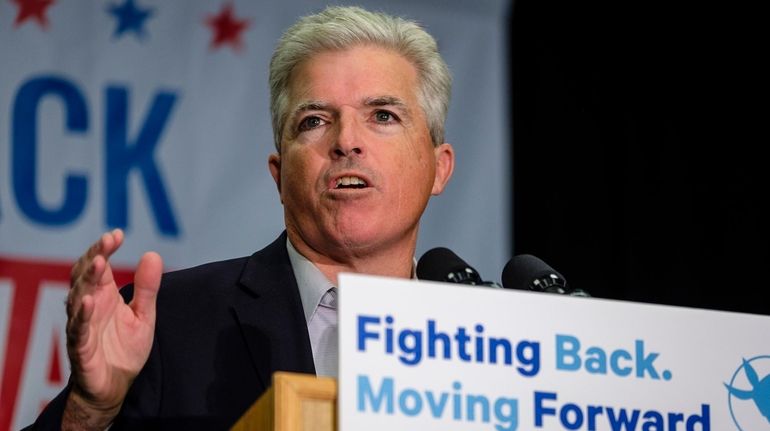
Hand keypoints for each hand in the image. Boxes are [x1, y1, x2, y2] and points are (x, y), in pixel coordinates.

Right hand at [63, 229, 161, 428]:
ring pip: (78, 297)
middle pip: (86, 275)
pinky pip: (78, 329)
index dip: (104, 248)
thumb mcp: (143, 315)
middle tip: (107, 241)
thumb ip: (147, 288)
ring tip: (98, 262)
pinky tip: (88, 301)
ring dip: (87, 280)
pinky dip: (81, 315)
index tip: (116, 234)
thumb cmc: (124, 349)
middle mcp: (90, 306)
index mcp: (104, 296)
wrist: (115, 385)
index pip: (100, 266)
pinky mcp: (80, 347)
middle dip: (95, 256)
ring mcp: (82, 325)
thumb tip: (152, 254)